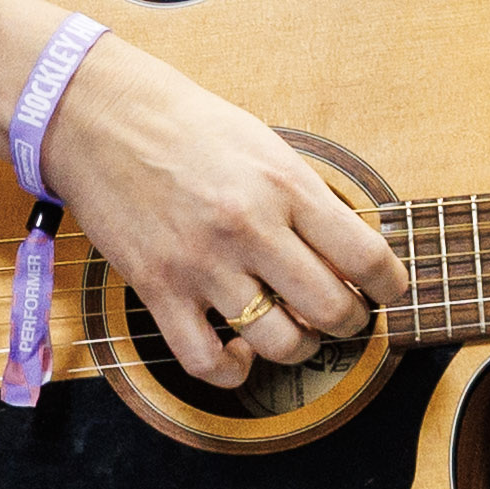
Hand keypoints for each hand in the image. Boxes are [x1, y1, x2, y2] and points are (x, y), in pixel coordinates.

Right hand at [0, 0, 392, 391]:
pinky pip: (207, 362)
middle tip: (344, 315)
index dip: (390, 287)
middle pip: (332, 310)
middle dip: (351, 323)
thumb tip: (352, 251)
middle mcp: (250, 228)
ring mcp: (203, 264)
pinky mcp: (158, 290)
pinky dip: (235, 370)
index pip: (366, 256)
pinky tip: (242, 353)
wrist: (99, 118)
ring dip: (300, 348)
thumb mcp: (265, 145)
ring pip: (281, 343)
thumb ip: (307, 198)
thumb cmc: (189, 127)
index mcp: (285, 185)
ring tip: (297, 332)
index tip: (387, 291)